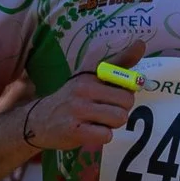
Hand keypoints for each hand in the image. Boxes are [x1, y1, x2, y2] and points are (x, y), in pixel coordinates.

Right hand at [23, 40, 146, 152]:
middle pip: (127, 101)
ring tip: (97, 121)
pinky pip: (106, 135)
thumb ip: (118, 63)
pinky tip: (89, 132)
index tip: (118, 92)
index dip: (127, 87)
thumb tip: (142, 44)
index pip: (122, 74)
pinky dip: (102, 137)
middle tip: (105, 111)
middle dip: (121, 109)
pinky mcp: (74, 131)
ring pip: (119, 118)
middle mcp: (83, 88)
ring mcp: (77, 110)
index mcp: (90, 74)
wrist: (37, 121)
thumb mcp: (90, 77)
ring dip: (112, 124)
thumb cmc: (71, 98)